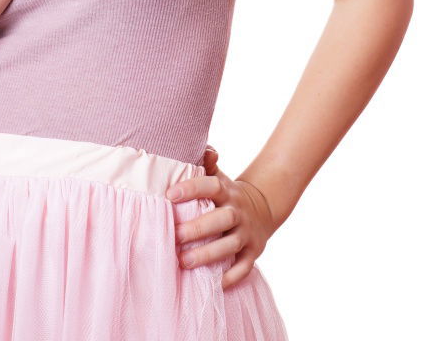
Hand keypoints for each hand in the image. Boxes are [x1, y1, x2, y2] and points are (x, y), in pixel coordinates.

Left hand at [166, 144, 275, 290]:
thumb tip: (206, 149)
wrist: (262, 208)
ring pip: (229, 246)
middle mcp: (238, 212)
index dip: (192, 188)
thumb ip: (208, 165)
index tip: (169, 194)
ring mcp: (247, 233)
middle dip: (197, 229)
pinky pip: (244, 268)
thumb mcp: (219, 177)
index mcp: (226, 191)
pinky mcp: (253, 252)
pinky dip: (231, 277)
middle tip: (174, 236)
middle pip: (221, 219)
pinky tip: (214, 284)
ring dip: (208, 255)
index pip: (211, 186)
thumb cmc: (226, 193)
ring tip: (184, 262)